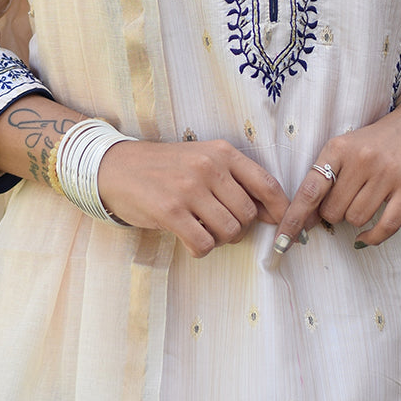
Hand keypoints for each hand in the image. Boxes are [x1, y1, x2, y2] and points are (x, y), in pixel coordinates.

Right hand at [98, 138, 288, 257]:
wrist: (116, 167)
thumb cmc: (165, 167)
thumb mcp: (203, 158)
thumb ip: (235, 179)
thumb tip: (273, 212)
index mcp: (222, 152)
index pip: (267, 184)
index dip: (282, 210)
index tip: (284, 225)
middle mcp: (209, 167)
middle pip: (249, 214)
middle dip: (239, 227)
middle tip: (218, 224)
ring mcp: (189, 188)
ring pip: (230, 231)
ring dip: (220, 239)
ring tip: (202, 229)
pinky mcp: (170, 211)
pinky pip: (204, 244)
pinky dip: (201, 249)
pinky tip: (189, 239)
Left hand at [274, 100, 400, 252]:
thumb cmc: (380, 141)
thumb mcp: (348, 147)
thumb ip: (328, 177)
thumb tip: (307, 218)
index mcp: (339, 147)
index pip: (309, 190)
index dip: (293, 219)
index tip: (281, 241)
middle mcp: (362, 159)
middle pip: (332, 211)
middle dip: (335, 214)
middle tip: (349, 199)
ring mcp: (388, 173)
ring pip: (356, 219)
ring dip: (356, 220)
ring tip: (368, 199)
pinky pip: (385, 226)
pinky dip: (372, 237)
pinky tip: (366, 235)